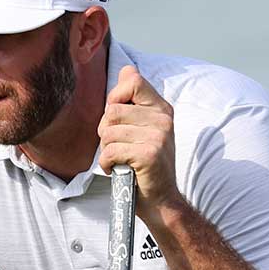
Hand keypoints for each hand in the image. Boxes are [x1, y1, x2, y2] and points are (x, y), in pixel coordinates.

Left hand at [98, 65, 183, 223]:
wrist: (160, 200)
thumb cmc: (145, 166)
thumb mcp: (143, 129)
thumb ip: (133, 101)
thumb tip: (126, 68)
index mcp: (161, 109)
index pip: (132, 81)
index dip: (115, 98)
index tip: (118, 120)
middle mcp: (162, 118)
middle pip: (112, 110)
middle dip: (106, 132)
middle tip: (119, 147)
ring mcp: (158, 135)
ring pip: (108, 132)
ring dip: (106, 150)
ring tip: (120, 159)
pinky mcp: (148, 153)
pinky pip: (109, 151)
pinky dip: (106, 164)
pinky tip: (117, 169)